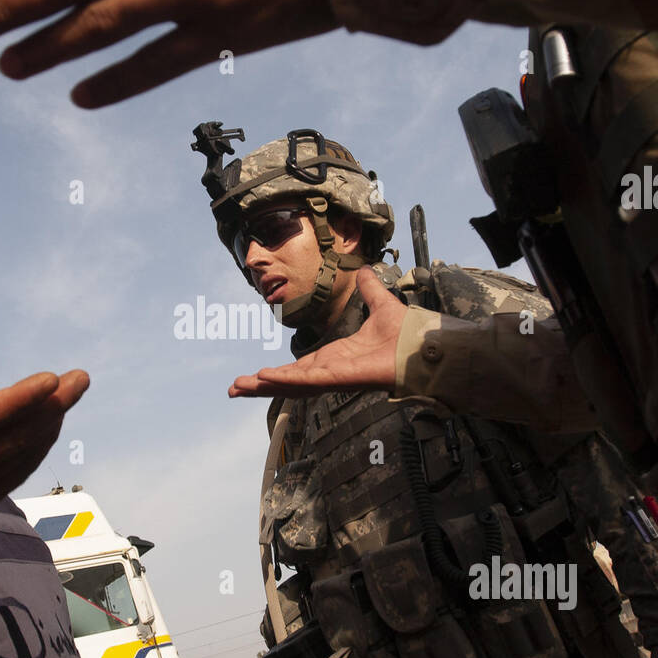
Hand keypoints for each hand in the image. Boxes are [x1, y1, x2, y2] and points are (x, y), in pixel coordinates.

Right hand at [0, 341, 88, 539]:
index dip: (21, 400)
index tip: (51, 380)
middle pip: (14, 436)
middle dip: (53, 406)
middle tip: (80, 379)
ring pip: (22, 454)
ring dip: (50, 423)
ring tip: (70, 393)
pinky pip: (18, 472)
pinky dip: (39, 446)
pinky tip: (51, 423)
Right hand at [229, 267, 404, 396]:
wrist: (424, 346)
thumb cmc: (407, 335)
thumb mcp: (380, 304)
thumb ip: (370, 288)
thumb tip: (366, 269)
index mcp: (335, 358)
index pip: (299, 369)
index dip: (277, 372)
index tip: (256, 375)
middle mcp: (330, 371)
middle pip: (287, 381)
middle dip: (260, 385)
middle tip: (234, 388)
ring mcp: (334, 377)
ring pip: (292, 385)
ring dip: (265, 385)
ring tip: (239, 387)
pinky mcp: (341, 378)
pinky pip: (309, 380)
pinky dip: (285, 379)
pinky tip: (264, 378)